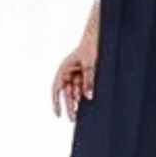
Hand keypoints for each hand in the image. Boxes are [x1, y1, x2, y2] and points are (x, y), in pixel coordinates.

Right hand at [51, 0, 100, 119]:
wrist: (99, 37)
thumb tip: (88, 97)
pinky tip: (87, 105)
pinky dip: (85, 95)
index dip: (56, 102)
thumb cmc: (91, 48)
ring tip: (81, 116)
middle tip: (73, 119)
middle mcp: (69, 74)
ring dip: (77, 103)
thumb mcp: (90, 65)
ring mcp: (77, 75)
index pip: (57, 89)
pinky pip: (84, 88)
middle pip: (67, 94)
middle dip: (70, 107)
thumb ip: (89, 81)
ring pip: (76, 93)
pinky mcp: (86, 75)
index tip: (58, 114)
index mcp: (64, 70)